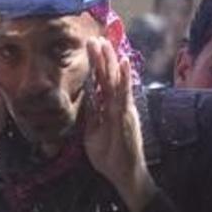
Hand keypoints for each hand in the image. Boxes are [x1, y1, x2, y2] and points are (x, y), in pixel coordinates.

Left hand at [83, 38, 157, 211]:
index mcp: (108, 107)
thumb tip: (84, 101)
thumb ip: (90, 116)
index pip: (100, 82)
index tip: (90, 47)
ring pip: (116, 81)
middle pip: (108, 76)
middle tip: (94, 38)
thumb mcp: (92, 133)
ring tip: (105, 43)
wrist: (123, 173)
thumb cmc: (109, 155)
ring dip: (110, 61)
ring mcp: (123, 108)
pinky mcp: (127, 115)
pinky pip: (124, 94)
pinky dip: (124, 78)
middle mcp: (117, 104)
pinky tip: (123, 63)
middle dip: (101, 57)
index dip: (95, 66)